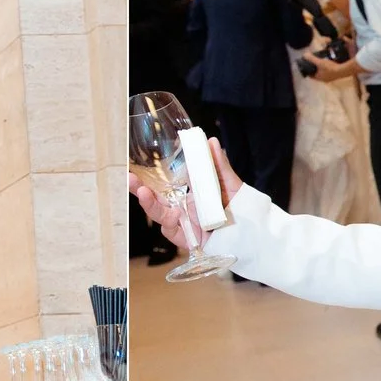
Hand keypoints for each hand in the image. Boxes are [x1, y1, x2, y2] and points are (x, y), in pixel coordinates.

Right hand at [128, 142, 243, 252]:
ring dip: (150, 205)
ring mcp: (184, 224)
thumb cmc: (240, 210)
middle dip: (139, 188)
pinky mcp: (188, 240)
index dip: (149, 176)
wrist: (252, 235)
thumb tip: (210, 141)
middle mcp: (182, 208)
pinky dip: (170, 226)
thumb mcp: (231, 184)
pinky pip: (174, 234)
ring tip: (142, 193)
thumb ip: (219, 166)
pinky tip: (171, 216)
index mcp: (189, 193)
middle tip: (128, 177)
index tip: (137, 164)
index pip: (164, 183)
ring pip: (160, 215)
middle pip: (156, 198)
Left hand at [306, 51, 357, 80]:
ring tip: (321, 62)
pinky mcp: (335, 76)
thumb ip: (312, 59)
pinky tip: (329, 64)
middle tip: (314, 63)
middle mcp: (324, 80)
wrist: (342, 70)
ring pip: (323, 74)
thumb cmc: (330, 67)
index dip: (308, 71)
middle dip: (315, 69)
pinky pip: (329, 72)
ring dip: (322, 69)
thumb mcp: (319, 62)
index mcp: (319, 78)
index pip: (311, 76)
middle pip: (317, 74)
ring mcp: (330, 79)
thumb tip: (305, 55)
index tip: (307, 67)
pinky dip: (327, 69)